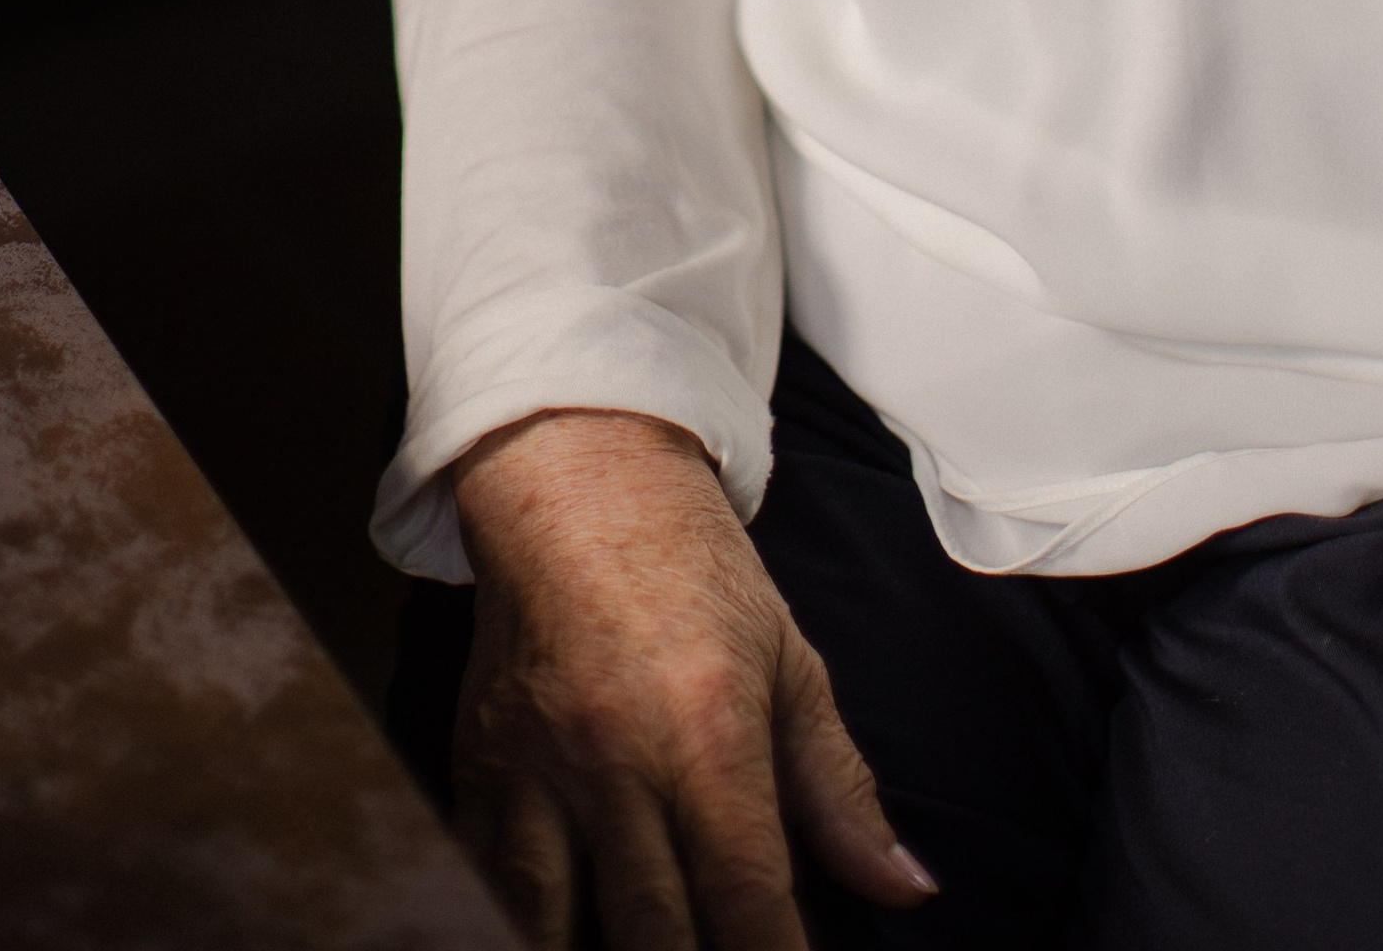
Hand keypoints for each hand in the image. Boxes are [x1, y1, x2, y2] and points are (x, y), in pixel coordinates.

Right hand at [450, 406, 934, 950]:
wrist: (577, 476)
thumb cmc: (692, 568)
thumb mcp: (788, 662)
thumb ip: (840, 786)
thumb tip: (904, 885)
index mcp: (709, 730)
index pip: (747, 895)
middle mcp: (618, 756)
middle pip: (650, 932)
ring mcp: (536, 765)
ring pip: (549, 925)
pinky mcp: (478, 764)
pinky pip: (484, 878)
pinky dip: (512, 922)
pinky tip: (550, 936)